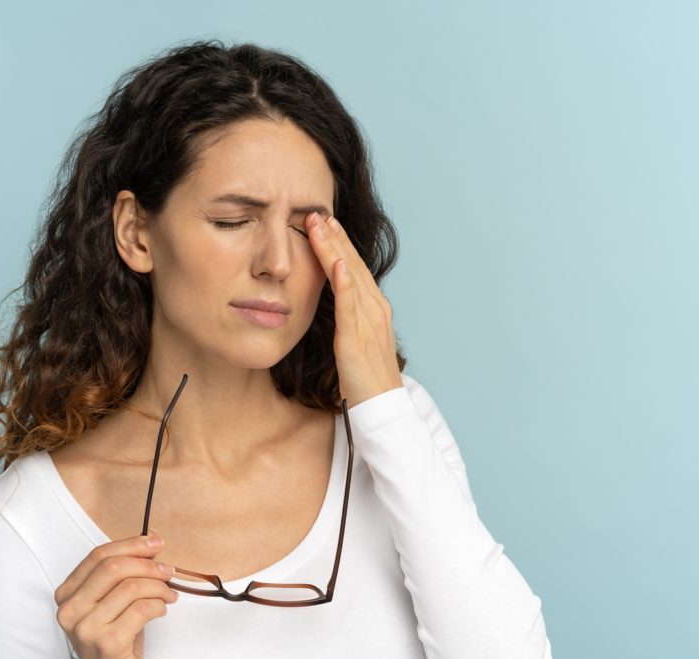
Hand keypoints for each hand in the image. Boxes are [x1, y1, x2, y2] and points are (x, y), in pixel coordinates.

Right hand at [54, 534, 177, 658]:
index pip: (98, 556)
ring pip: (131, 587)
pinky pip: (142, 609)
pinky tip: (161, 610)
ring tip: (169, 594)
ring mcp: (86, 627)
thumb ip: (125, 572)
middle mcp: (70, 610)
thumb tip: (151, 539)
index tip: (155, 543)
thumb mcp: (113, 601)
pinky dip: (159, 605)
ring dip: (159, 587)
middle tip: (168, 570)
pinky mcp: (107, 642)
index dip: (130, 545)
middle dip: (147, 564)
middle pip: (113, 568)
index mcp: (67, 594)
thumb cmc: (115, 638)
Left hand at [305, 211, 403, 407]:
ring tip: (319, 225)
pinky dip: (345, 282)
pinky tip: (337, 264)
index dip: (339, 244)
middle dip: (335, 237)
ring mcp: (369, 322)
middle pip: (353, 264)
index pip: (354, 268)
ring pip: (350, 277)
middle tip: (317, 211)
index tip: (324, 223)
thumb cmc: (364, 379)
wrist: (382, 408)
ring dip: (335, 249)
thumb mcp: (354, 342)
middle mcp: (375, 309)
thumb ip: (346, 320)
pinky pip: (351, 305)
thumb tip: (330, 307)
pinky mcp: (358, 338)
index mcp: (374, 309)